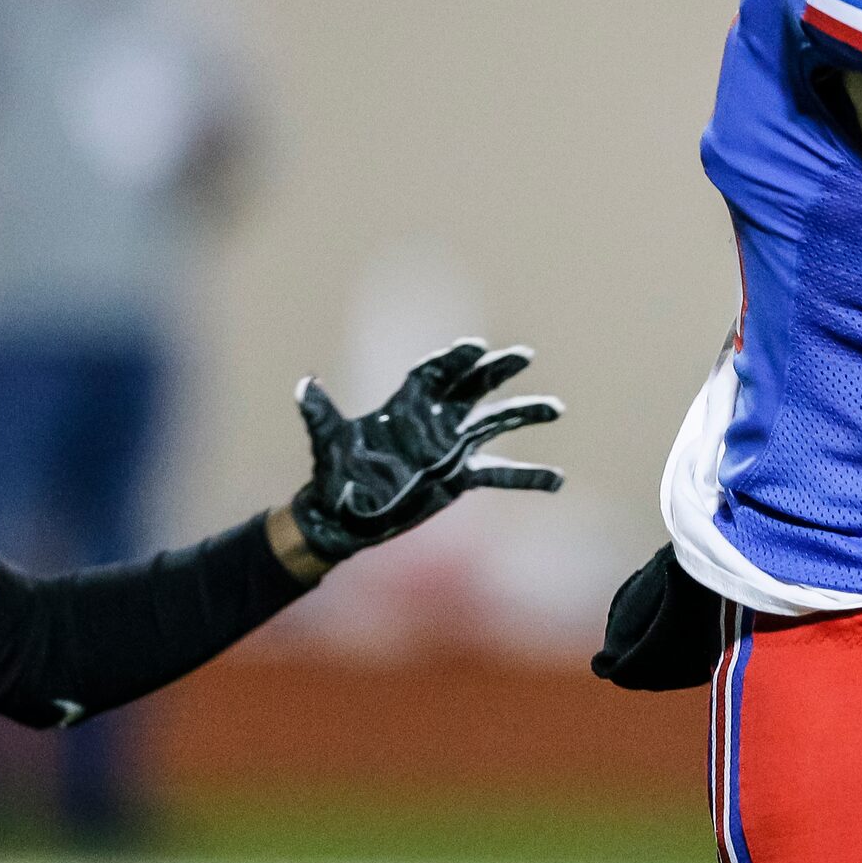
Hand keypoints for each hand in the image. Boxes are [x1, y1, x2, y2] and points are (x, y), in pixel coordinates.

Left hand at [288, 339, 563, 564]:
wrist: (343, 515)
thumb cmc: (333, 474)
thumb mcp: (328, 443)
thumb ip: (322, 413)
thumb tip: (305, 385)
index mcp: (404, 405)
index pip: (434, 374)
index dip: (453, 360)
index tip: (475, 347)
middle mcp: (432, 421)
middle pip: (471, 387)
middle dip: (496, 370)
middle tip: (524, 355)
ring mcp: (450, 448)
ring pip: (494, 424)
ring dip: (523, 413)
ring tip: (555, 408)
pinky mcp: (460, 477)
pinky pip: (498, 473)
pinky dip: (526, 476)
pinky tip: (556, 479)